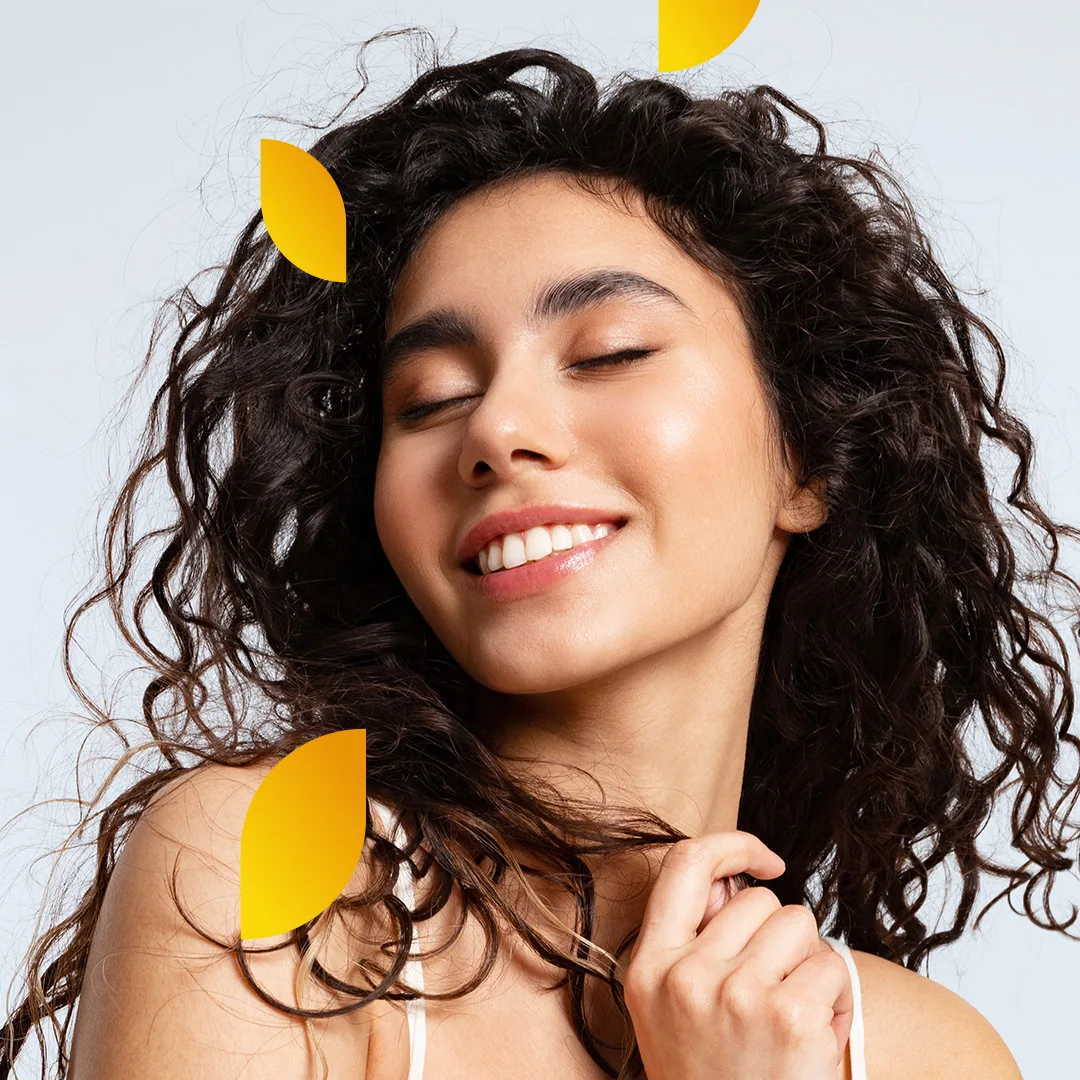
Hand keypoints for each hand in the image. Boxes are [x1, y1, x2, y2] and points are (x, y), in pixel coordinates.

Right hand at [623, 832, 853, 1079]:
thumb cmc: (713, 1078)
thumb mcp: (672, 1009)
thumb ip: (695, 941)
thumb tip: (736, 883)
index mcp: (649, 967)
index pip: (684, 864)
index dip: (731, 845)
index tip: (764, 860)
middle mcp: (685, 975)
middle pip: (759, 900)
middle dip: (778, 936)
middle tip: (773, 990)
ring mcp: (736, 994)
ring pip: (799, 924)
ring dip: (809, 962)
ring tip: (794, 1013)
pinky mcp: (788, 1017)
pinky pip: (831, 966)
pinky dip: (838, 997)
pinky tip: (817, 1036)